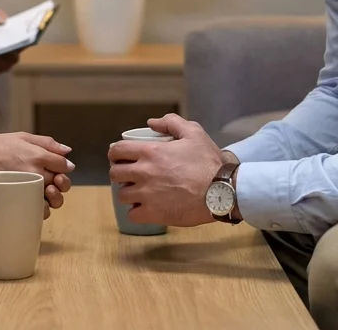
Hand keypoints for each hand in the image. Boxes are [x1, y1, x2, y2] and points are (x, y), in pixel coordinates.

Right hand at [0, 132, 73, 213]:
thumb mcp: (21, 136)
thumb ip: (46, 143)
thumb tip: (67, 151)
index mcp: (38, 156)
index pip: (63, 164)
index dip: (63, 166)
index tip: (57, 167)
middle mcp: (36, 173)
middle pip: (61, 183)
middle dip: (62, 182)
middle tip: (54, 180)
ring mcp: (28, 189)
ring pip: (53, 200)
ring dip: (55, 197)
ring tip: (47, 192)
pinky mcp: (19, 202)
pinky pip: (38, 211)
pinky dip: (41, 209)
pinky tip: (36, 202)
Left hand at [107, 114, 222, 227]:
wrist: (221, 191)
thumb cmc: (208, 162)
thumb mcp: (194, 133)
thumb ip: (171, 123)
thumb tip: (151, 122)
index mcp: (150, 152)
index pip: (117, 151)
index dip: (116, 153)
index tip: (121, 157)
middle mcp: (143, 172)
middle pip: (115, 173)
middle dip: (120, 173)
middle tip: (131, 175)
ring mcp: (146, 195)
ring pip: (122, 195)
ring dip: (129, 193)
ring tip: (139, 193)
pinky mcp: (153, 214)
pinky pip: (132, 214)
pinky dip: (137, 211)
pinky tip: (146, 208)